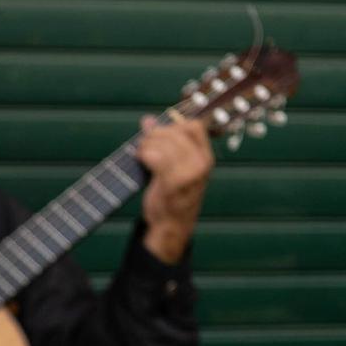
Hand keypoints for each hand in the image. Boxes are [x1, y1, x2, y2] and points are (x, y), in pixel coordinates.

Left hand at [135, 113, 213, 263]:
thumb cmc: (173, 194)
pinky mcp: (173, 182)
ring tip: (141, 154)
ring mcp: (189, 173)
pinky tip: (140, 160)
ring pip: (163, 141)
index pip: (193, 125)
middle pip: (175, 131)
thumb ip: (163, 141)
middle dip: (154, 134)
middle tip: (144, 145)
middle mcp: (201, 163)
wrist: (171, 226)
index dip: (173, 126)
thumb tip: (147, 119)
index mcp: (206, 157)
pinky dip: (143, 154)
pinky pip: (154, 156)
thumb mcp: (174, 165)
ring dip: (146, 144)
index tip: (161, 137)